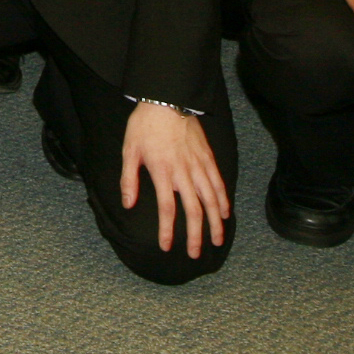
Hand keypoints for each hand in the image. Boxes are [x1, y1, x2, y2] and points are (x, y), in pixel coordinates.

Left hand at [118, 102, 230, 258]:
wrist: (166, 100)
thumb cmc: (144, 125)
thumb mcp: (129, 151)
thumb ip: (129, 179)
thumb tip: (128, 204)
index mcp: (163, 172)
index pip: (168, 209)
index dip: (168, 230)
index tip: (167, 247)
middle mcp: (184, 172)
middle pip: (194, 210)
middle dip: (196, 235)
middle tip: (196, 254)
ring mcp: (199, 165)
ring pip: (211, 199)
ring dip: (214, 222)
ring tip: (216, 239)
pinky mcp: (208, 158)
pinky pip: (218, 182)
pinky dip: (223, 199)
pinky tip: (225, 213)